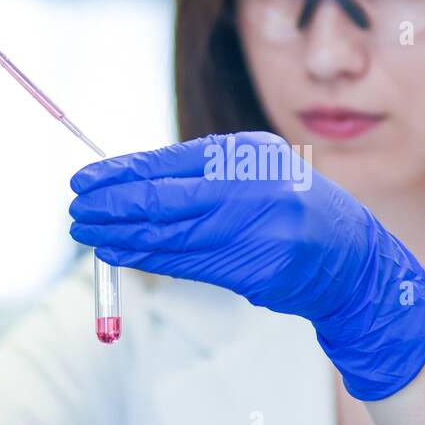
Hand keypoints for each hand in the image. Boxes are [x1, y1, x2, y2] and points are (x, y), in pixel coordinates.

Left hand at [69, 131, 424, 398]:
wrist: (350, 257)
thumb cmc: (290, 210)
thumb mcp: (253, 174)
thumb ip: (199, 178)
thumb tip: (127, 185)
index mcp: (249, 155)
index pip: (170, 163)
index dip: (121, 173)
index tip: (83, 179)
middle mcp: (253, 188)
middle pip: (164, 198)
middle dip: (112, 205)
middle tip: (74, 209)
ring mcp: (258, 230)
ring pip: (170, 235)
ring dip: (120, 236)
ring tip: (86, 234)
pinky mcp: (257, 269)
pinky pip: (188, 263)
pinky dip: (147, 259)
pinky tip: (118, 254)